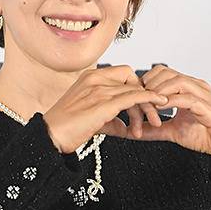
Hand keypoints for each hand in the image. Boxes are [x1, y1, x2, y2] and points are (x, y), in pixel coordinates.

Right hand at [42, 65, 168, 153]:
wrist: (51, 136)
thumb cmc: (66, 128)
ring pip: (135, 90)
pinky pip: (133, 96)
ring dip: (147, 107)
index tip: (143, 103)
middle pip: (132, 81)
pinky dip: (149, 99)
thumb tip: (124, 126)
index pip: (123, 74)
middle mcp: (95, 78)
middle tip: (153, 115)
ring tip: (153, 124)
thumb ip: (110, 118)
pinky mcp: (104, 103)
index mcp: (90, 76)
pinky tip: (158, 103)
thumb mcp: (91, 116)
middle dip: (146, 97)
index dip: (137, 87)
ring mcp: (99, 89)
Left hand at [101, 63, 210, 160]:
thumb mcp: (173, 132)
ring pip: (176, 80)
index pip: (161, 72)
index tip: (133, 96)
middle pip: (165, 71)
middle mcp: (195, 86)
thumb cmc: (207, 135)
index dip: (145, 82)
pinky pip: (187, 98)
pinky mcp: (208, 107)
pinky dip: (172, 102)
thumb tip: (132, 131)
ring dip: (158, 91)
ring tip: (146, 103)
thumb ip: (154, 129)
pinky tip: (160, 109)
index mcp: (186, 88)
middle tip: (137, 100)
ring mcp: (203, 94)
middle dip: (148, 84)